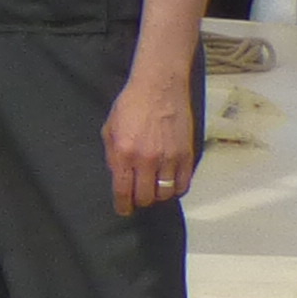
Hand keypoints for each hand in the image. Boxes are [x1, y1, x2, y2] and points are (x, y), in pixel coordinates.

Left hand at [104, 70, 198, 214]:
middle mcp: (146, 159)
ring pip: (165, 193)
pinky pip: (183, 184)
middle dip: (140, 201)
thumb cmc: (131, 104)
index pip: (123, 191)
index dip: (123, 206)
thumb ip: (112, 155)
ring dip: (158, 196)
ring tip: (154, 190)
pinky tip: (170, 185)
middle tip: (138, 197)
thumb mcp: (110, 128)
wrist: (159, 87)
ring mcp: (169, 158)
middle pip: (145, 197)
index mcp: (123, 153)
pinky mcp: (186, 155)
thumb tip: (118, 176)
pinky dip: (176, 189)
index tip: (123, 210)